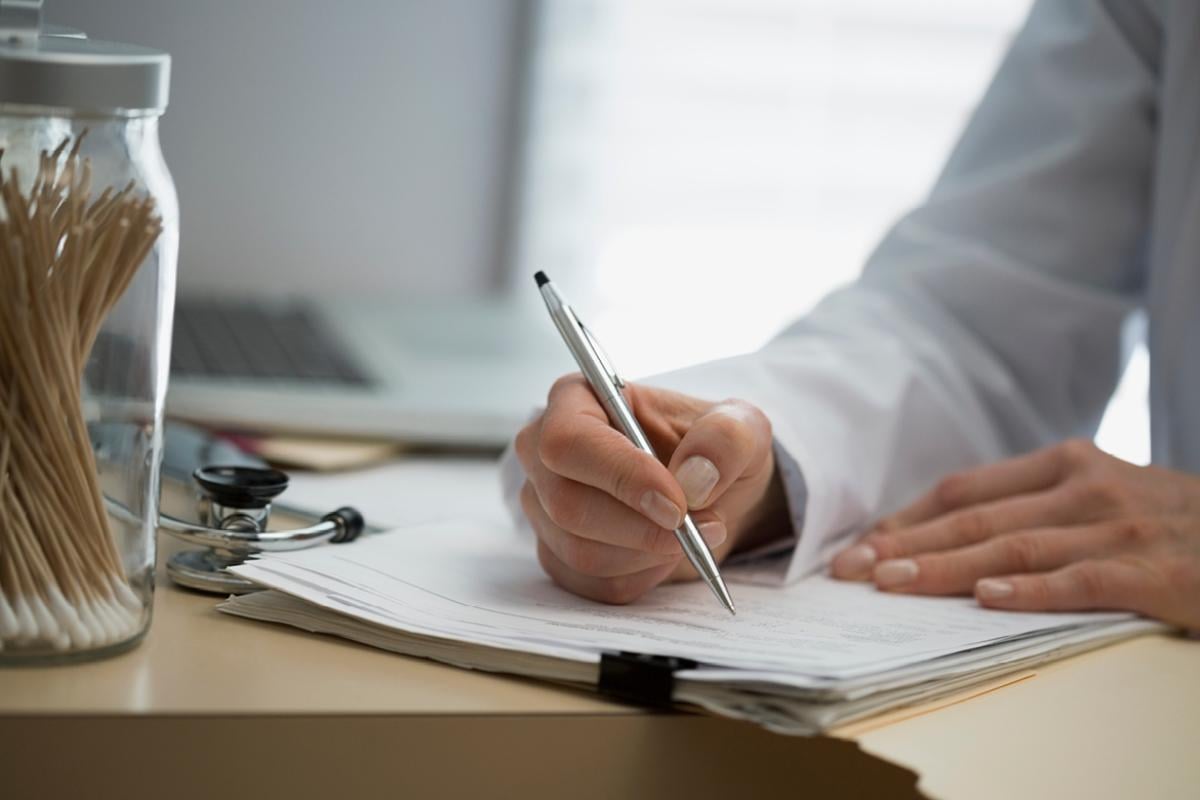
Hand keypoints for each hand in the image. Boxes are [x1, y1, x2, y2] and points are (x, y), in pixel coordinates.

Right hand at [514, 374, 785, 603]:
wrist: (709, 495)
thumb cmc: (712, 449)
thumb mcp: (741, 427)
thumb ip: (726, 438)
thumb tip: (694, 476)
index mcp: (576, 399)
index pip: (568, 441)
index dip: (620, 476)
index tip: (676, 504)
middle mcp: (544, 451)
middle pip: (567, 504)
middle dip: (640, 527)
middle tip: (698, 528)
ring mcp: (543, 505)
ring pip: (579, 551)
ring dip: (647, 553)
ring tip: (690, 536)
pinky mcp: (556, 552)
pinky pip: (590, 583)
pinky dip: (639, 576)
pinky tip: (662, 553)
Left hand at [831, 439, 1199, 628]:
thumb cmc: (1163, 519)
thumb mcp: (1096, 493)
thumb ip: (1030, 505)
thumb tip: (943, 534)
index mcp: (1061, 464)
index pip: (964, 491)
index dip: (907, 519)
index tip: (860, 547)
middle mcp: (1083, 487)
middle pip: (976, 518)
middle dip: (906, 546)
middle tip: (852, 571)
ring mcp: (1118, 527)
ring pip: (1015, 547)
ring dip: (946, 567)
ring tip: (893, 584)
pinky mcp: (1154, 571)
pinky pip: (1082, 581)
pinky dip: (1032, 590)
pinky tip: (987, 599)